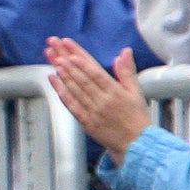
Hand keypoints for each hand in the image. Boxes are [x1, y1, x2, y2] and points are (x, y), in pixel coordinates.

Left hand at [43, 38, 148, 161]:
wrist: (136, 144)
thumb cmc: (137, 117)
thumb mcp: (136, 92)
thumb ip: (127, 71)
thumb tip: (124, 52)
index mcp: (115, 91)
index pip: (94, 70)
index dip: (80, 57)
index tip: (69, 45)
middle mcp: (102, 100)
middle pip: (80, 76)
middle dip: (66, 59)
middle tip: (54, 45)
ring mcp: (92, 111)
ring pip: (74, 89)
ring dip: (62, 72)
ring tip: (52, 58)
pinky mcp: (85, 121)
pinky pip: (71, 105)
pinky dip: (61, 91)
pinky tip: (53, 80)